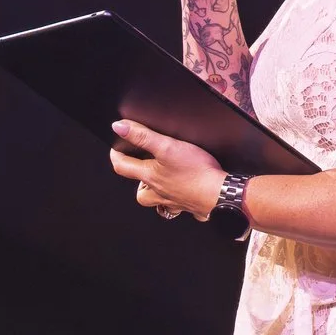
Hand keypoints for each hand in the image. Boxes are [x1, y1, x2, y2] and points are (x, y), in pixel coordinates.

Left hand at [108, 119, 225, 222]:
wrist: (219, 193)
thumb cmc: (195, 172)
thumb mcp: (167, 146)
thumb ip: (142, 136)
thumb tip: (119, 128)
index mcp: (149, 176)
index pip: (122, 167)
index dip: (116, 156)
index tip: (116, 149)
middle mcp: (158, 192)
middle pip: (140, 191)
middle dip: (137, 180)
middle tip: (141, 168)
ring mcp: (173, 201)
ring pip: (157, 201)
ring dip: (155, 192)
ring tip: (160, 180)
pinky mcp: (189, 204)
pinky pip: (178, 206)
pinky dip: (176, 199)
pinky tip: (183, 191)